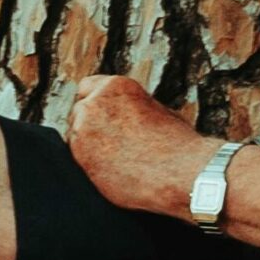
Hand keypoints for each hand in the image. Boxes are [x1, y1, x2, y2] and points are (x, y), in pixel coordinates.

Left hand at [67, 74, 215, 216]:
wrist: (184, 171)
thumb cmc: (179, 145)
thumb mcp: (157, 111)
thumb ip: (130, 109)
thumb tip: (121, 119)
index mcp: (116, 86)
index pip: (87, 87)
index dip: (95, 104)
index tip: (100, 118)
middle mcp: (94, 104)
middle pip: (78, 112)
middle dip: (90, 126)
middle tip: (108, 143)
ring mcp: (84, 131)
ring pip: (75, 137)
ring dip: (88, 146)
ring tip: (116, 161)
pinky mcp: (81, 158)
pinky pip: (78, 160)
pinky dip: (91, 166)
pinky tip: (114, 173)